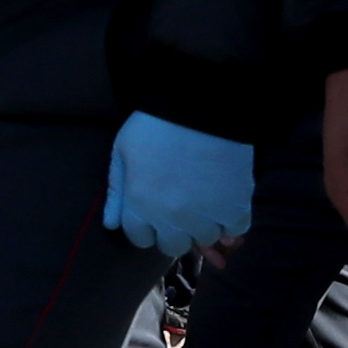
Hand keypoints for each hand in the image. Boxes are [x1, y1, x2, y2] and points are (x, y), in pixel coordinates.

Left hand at [102, 112, 255, 258]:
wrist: (202, 101)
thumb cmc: (157, 122)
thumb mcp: (123, 151)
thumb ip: (116, 191)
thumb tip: (111, 225)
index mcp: (139, 203)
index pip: (140, 239)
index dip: (148, 226)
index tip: (157, 211)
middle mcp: (170, 216)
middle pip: (173, 246)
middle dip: (176, 231)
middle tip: (183, 208)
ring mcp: (204, 214)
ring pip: (206, 238)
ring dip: (206, 224)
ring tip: (207, 200)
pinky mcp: (235, 205)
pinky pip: (236, 228)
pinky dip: (234, 218)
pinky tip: (228, 199)